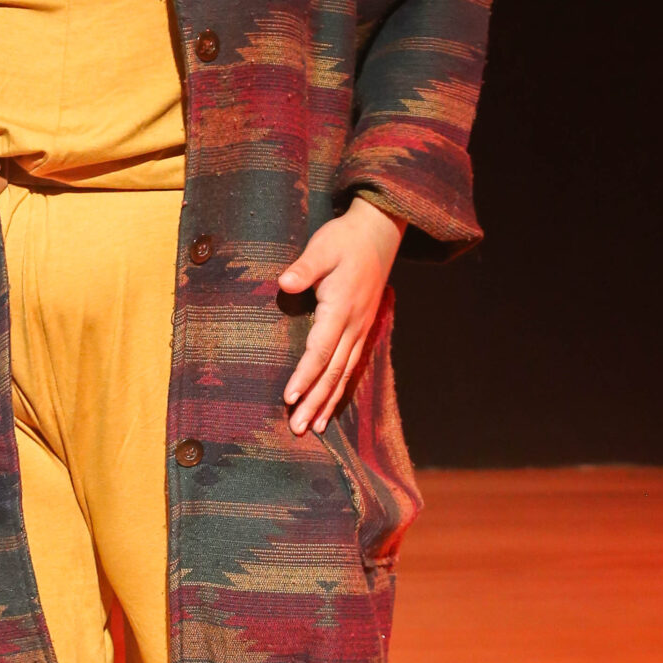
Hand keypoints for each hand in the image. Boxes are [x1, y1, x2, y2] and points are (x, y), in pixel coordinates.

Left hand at [278, 197, 405, 434]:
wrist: (379, 234)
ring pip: (344, 374)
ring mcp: (360, 330)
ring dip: (327, 402)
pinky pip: (350, 366)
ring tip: (312, 427)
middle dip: (314, 401)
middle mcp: (354, 326)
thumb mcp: (322, 247)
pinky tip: (330, 405)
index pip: (320, 350)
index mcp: (341, 309)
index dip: (305, 376)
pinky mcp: (361, 329)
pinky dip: (339, 389)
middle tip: (297, 428)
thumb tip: (284, 283)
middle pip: (333, 372)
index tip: (289, 397)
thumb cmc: (345, 240)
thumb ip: (304, 268)